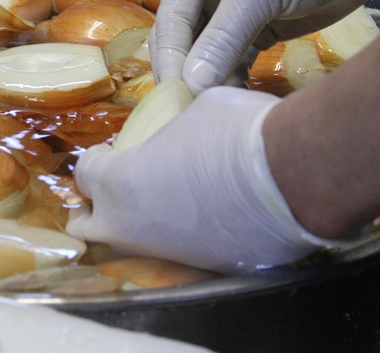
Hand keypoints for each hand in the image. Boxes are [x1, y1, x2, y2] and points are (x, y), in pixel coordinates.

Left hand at [66, 86, 339, 273]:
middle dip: (93, 210)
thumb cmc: (236, 132)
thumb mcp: (197, 110)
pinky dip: (179, 237)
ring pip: (133, 246)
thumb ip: (174, 127)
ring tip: (158, 204)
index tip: (109, 152)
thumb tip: (185, 127)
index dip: (96, 161)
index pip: (85, 176)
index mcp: (119, 184)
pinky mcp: (205, 269)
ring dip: (137, 225)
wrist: (294, 177)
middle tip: (111, 192)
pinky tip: (199, 219)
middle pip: (89, 228)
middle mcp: (133, 228)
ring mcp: (168, 254)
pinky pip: (178, 253)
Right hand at [151, 0, 379, 93]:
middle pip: (185, 39)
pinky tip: (234, 101)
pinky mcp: (259, 25)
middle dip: (189, 73)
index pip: (171, 20)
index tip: (177, 99)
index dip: (172, 60)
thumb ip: (223, 38)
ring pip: (209, 52)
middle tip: (192, 112)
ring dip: (211, 79)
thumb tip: (191, 84)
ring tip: (213, 112)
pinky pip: (235, 58)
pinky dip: (234, 77)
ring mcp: (232, 6)